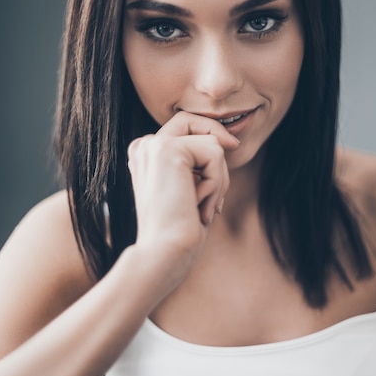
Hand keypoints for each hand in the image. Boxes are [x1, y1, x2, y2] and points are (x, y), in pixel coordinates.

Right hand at [127, 112, 238, 287]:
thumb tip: (229, 140)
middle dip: (217, 150)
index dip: (210, 134)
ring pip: (211, 143)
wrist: (165, 253)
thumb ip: (199, 163)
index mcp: (144, 154)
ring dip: (219, 179)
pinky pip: (214, 153)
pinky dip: (217, 182)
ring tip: (204, 208)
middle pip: (194, 121)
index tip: (232, 148)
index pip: (185, 125)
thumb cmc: (181, 229)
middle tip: (218, 191)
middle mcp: (144, 145)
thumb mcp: (191, 188)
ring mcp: (153, 145)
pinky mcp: (167, 150)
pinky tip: (199, 205)